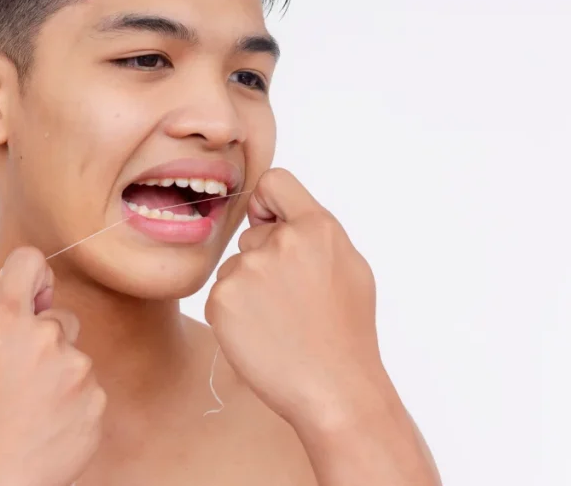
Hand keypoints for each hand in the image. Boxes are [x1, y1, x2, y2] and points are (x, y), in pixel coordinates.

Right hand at [0, 247, 105, 485]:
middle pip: (61, 319)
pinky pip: (90, 390)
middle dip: (49, 340)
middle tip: (24, 379)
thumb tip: (32, 298)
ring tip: (35, 409)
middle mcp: (46, 337)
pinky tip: (51, 425)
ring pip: (76, 358)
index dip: (34, 276)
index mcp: (6, 322)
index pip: (28, 262)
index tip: (36, 290)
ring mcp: (77, 369)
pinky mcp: (97, 400)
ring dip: (62, 376)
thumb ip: (2, 322)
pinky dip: (76, 405)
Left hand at [205, 168, 394, 432]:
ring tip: (280, 321)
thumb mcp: (349, 267)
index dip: (268, 203)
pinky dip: (235, 313)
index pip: (274, 181)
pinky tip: (261, 334)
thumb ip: (313, 232)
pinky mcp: (222, 299)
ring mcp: (248, 270)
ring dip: (248, 288)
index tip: (272, 224)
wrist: (334, 389)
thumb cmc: (345, 332)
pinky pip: (221, 293)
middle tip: (291, 300)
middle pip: (252, 233)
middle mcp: (281, 242)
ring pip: (235, 265)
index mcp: (317, 228)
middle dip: (264, 259)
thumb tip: (276, 213)